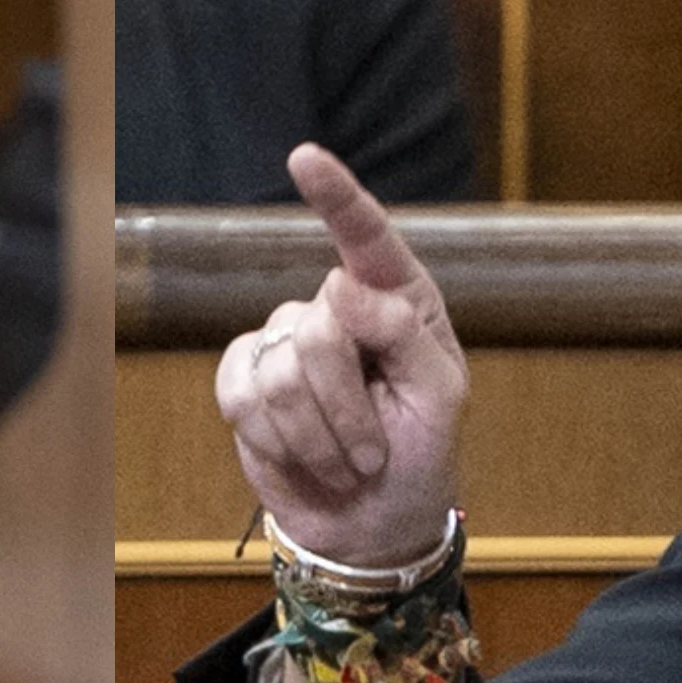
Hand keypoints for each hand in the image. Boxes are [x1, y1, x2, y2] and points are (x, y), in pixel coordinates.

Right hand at [215, 144, 466, 567]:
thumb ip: (401, 331)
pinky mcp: (244, 378)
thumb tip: (336, 283)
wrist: (372, 525)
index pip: (367, 239)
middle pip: (319, 327)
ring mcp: (285, 340)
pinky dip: (277, 440)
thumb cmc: (420, 456)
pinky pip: (242, 394)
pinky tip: (302, 457)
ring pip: (281, 370)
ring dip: (318, 435)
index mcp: (397, 299)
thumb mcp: (439, 397)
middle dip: (347, 406)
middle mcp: (337, 309)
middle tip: (372, 452)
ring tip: (345, 462)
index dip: (336, 197)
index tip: (304, 157)